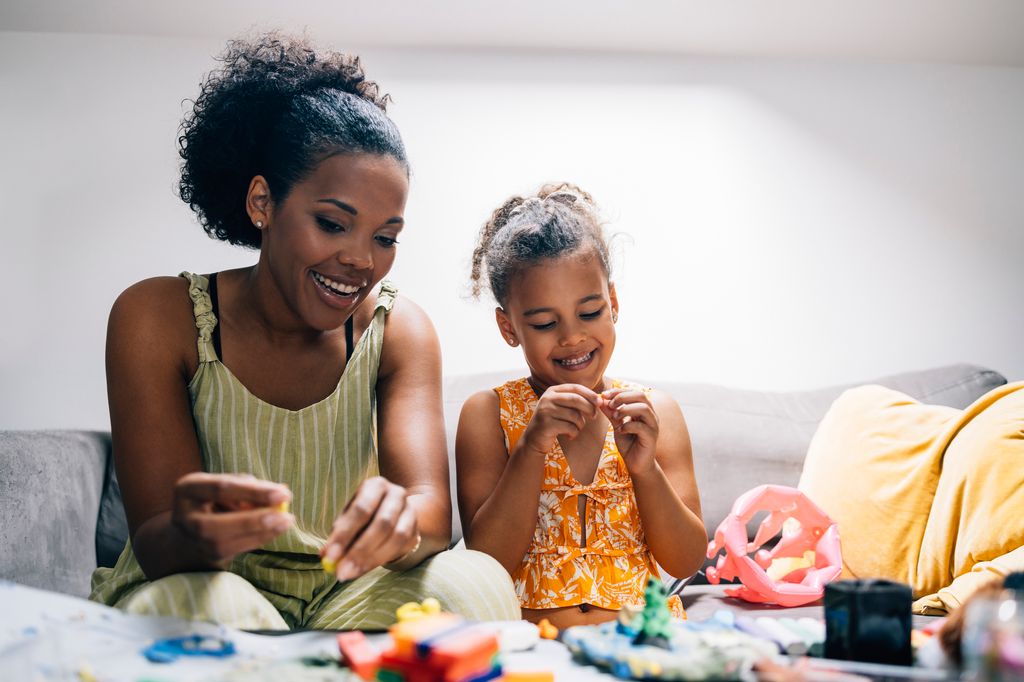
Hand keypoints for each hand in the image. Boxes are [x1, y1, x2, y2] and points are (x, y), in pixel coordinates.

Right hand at [172, 472, 292, 566]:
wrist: (193, 525)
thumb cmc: (219, 497)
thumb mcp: (228, 484)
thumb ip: (249, 486)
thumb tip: (279, 494)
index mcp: (188, 488)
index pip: (222, 488)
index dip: (254, 492)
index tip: (283, 493)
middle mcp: (185, 516)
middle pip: (219, 523)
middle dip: (255, 520)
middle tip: (286, 515)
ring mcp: (193, 539)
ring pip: (226, 542)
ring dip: (261, 533)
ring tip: (286, 523)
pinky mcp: (207, 554)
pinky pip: (236, 550)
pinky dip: (258, 539)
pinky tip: (275, 531)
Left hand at [321, 476, 419, 581]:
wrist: (394, 512)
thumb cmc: (364, 515)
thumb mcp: (348, 518)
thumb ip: (338, 535)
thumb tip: (325, 555)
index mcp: (376, 485)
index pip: (361, 509)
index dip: (345, 534)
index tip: (331, 556)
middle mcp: (396, 494)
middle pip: (382, 523)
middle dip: (359, 550)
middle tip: (341, 571)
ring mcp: (409, 511)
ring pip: (395, 537)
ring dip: (371, 559)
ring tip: (351, 573)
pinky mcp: (415, 528)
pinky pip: (401, 547)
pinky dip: (381, 560)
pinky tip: (365, 568)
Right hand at [520, 384, 599, 456]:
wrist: (534, 439)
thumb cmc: (554, 422)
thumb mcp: (561, 407)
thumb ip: (576, 401)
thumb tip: (599, 399)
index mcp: (552, 391)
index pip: (575, 388)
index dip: (590, 394)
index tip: (600, 402)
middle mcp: (547, 398)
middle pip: (576, 399)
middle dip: (589, 408)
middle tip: (594, 416)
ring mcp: (546, 410)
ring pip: (574, 415)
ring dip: (580, 424)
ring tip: (576, 429)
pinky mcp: (546, 424)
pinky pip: (569, 427)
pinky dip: (574, 433)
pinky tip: (570, 436)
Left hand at [598, 388, 658, 474]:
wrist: (636, 465)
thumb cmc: (628, 444)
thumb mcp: (617, 425)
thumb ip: (611, 413)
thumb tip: (600, 399)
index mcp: (643, 410)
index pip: (634, 392)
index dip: (619, 391)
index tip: (604, 395)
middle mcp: (651, 415)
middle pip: (641, 395)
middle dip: (623, 397)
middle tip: (610, 404)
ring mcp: (653, 426)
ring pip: (644, 409)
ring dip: (626, 410)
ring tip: (615, 417)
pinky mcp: (651, 438)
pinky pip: (642, 427)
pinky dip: (628, 426)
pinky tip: (620, 431)